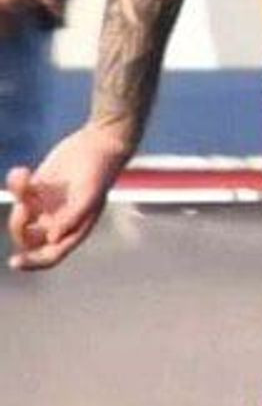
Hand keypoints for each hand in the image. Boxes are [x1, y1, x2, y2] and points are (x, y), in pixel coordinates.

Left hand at [8, 129, 130, 272]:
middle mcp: (58, 221)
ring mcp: (46, 205)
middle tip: (24, 207)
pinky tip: (23, 171)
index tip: (15, 262)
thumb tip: (52, 239)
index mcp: (74, 229)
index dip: (33, 262)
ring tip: (24, 177)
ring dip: (18, 198)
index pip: (51, 255)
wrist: (99, 143)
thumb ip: (72, 217)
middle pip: (28, 239)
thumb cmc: (100, 171)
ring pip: (20, 215)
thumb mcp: (89, 195)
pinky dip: (15, 183)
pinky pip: (18, 193)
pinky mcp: (38, 187)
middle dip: (20, 226)